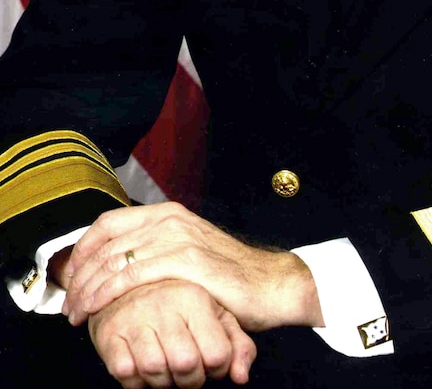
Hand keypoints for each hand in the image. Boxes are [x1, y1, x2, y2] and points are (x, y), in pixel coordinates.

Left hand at [63, 202, 322, 331]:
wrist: (269, 285)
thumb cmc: (227, 277)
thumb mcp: (188, 252)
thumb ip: (157, 249)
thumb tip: (120, 262)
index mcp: (168, 213)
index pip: (108, 222)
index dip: (82, 248)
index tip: (70, 276)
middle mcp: (170, 219)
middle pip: (105, 242)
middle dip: (78, 274)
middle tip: (67, 303)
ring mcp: (178, 238)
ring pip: (113, 259)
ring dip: (86, 288)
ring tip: (75, 314)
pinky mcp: (185, 262)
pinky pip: (131, 276)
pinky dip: (105, 294)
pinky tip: (94, 311)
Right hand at [88, 279, 255, 388]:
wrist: (129, 286)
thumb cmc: (178, 306)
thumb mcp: (213, 315)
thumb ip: (237, 344)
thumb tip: (241, 377)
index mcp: (194, 297)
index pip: (217, 354)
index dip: (217, 369)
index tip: (210, 363)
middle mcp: (164, 303)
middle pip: (186, 365)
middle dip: (190, 379)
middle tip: (188, 371)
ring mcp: (134, 316)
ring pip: (155, 370)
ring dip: (163, 381)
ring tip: (167, 368)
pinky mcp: (109, 332)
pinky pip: (126, 374)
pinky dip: (137, 380)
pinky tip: (144, 366)